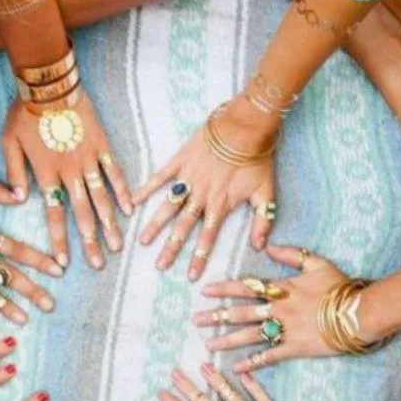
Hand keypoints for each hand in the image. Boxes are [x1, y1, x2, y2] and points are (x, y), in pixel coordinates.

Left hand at [2, 94, 132, 269]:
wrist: (48, 82)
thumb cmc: (24, 111)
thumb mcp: (8, 142)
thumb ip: (13, 172)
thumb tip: (16, 200)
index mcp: (45, 175)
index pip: (53, 215)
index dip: (59, 239)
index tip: (63, 262)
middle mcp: (69, 173)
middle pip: (81, 214)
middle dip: (90, 242)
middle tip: (98, 264)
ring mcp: (88, 160)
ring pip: (101, 199)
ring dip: (109, 224)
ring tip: (117, 246)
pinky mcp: (101, 146)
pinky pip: (114, 172)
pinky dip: (122, 191)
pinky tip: (129, 210)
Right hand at [133, 105, 276, 280]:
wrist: (246, 124)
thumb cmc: (258, 157)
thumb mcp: (267, 191)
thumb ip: (263, 220)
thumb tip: (260, 246)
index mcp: (220, 205)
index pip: (208, 237)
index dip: (199, 257)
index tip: (189, 276)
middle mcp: (201, 195)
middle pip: (183, 227)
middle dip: (171, 248)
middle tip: (159, 265)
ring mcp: (188, 178)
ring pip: (168, 206)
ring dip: (155, 225)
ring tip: (142, 241)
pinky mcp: (180, 160)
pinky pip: (160, 177)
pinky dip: (146, 188)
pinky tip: (133, 202)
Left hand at [195, 245, 349, 373]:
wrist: (360, 312)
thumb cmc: (340, 287)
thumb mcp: (317, 263)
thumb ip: (291, 254)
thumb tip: (267, 247)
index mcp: (281, 289)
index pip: (245, 287)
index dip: (223, 289)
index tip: (204, 291)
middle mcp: (278, 310)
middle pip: (240, 313)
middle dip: (216, 317)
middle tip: (196, 321)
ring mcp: (285, 330)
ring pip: (249, 336)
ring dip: (226, 341)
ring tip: (208, 346)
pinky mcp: (295, 348)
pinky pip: (269, 356)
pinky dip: (253, 362)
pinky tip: (236, 368)